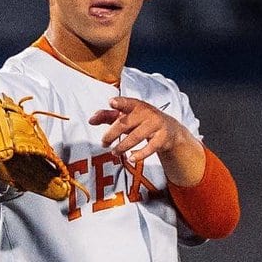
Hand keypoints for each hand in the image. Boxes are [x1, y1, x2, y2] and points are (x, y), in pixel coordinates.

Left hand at [89, 97, 205, 185]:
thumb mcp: (128, 117)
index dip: (120, 103)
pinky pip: (150, 147)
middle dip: (113, 134)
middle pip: (126, 123)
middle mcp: (147, 113)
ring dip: (123, 146)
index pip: (127, 103)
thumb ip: (109, 116)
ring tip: (114, 152)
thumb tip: (91, 119)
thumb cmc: (143, 122)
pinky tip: (131, 158)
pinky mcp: (163, 138)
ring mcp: (156, 125)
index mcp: (136, 106)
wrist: (170, 130)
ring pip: (137, 136)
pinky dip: (140, 154)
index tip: (112, 102)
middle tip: (103, 142)